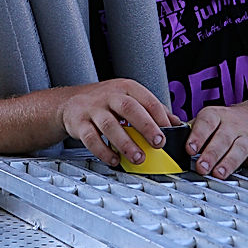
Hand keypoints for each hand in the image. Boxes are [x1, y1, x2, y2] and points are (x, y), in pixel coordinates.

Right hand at [61, 79, 180, 167]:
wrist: (70, 102)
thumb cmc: (104, 101)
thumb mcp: (128, 97)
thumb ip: (151, 109)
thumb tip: (177, 123)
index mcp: (125, 88)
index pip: (146, 99)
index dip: (160, 115)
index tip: (170, 131)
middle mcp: (108, 96)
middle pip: (128, 108)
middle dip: (146, 126)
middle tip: (158, 143)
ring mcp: (92, 109)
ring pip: (109, 124)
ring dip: (125, 143)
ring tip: (138, 158)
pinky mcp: (79, 123)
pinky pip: (91, 138)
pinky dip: (103, 151)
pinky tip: (114, 160)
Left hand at [186, 103, 247, 178]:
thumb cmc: (223, 123)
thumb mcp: (206, 120)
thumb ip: (190, 131)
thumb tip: (169, 139)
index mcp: (215, 116)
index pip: (206, 124)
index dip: (198, 136)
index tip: (189, 149)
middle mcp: (231, 126)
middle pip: (221, 139)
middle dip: (211, 154)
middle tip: (201, 167)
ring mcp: (245, 137)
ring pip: (238, 149)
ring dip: (229, 162)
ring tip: (219, 173)